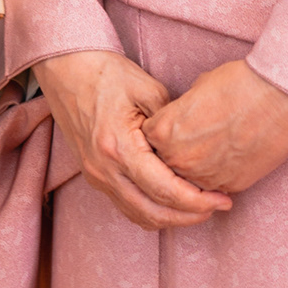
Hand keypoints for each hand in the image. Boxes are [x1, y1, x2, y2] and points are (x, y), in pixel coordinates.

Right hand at [34, 48, 230, 231]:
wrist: (65, 68)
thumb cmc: (105, 73)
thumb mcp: (147, 88)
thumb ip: (173, 121)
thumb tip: (196, 145)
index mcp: (119, 148)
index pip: (164, 190)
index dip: (197, 201)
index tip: (222, 199)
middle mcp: (104, 170)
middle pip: (152, 212)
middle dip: (189, 216)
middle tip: (218, 206)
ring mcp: (96, 176)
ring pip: (138, 215)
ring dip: (170, 218)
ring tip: (200, 208)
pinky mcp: (94, 175)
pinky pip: (126, 205)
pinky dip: (152, 211)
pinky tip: (172, 202)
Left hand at [143, 58, 287, 194]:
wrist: (279, 100)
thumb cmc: (239, 84)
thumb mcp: (197, 88)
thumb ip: (181, 111)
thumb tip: (183, 118)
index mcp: (164, 131)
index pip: (149, 138)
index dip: (162, 130)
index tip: (174, 125)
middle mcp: (178, 159)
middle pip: (164, 164)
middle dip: (175, 153)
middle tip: (194, 138)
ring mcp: (203, 177)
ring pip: (188, 181)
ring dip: (195, 169)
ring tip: (213, 148)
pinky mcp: (229, 186)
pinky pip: (214, 186)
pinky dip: (218, 175)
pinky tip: (230, 156)